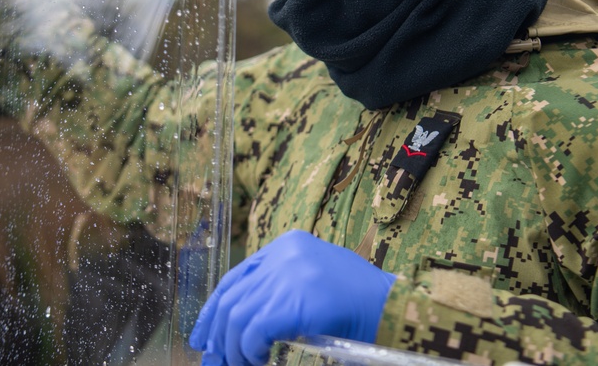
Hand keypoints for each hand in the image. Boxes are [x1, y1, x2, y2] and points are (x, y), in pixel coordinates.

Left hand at [190, 230, 395, 365]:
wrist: (394, 308)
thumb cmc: (359, 302)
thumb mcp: (315, 281)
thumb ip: (282, 289)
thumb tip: (240, 325)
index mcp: (289, 244)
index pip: (236, 276)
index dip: (214, 309)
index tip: (203, 336)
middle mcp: (285, 254)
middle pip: (232, 297)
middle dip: (218, 335)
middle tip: (215, 360)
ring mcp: (290, 275)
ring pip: (238, 317)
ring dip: (234, 349)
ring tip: (241, 365)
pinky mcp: (295, 301)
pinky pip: (254, 331)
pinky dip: (250, 351)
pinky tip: (258, 360)